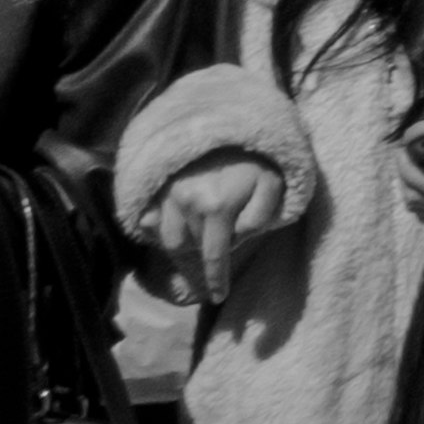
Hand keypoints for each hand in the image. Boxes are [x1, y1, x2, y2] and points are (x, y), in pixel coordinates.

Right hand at [148, 149, 293, 305]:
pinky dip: (159, 231)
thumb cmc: (256, 160)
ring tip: (199, 246)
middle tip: (217, 257)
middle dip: (204, 258)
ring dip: (184, 249)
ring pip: (170, 239)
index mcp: (216, 207)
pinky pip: (152, 221)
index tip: (218, 297)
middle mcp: (186, 203)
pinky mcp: (159, 187)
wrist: (233, 126)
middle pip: (191, 249)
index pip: (213, 256)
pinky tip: (173, 232)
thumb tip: (236, 237)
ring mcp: (168, 194)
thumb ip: (259, 217)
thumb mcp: (271, 187)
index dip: (216, 279)